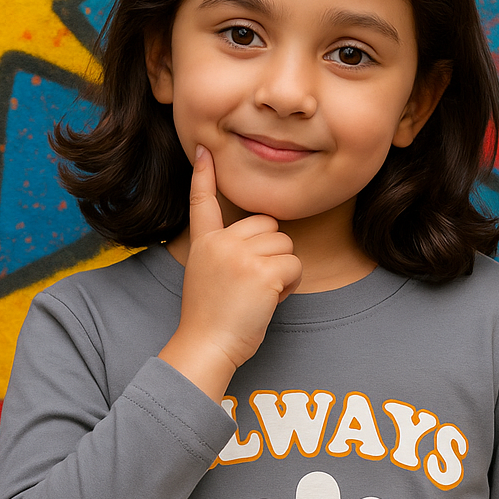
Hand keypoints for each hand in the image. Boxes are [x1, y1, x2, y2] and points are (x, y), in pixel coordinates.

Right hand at [158, 146, 302, 402]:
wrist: (206, 346)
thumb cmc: (212, 322)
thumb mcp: (210, 277)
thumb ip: (229, 254)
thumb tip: (267, 240)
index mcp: (205, 243)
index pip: (203, 202)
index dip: (204, 176)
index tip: (205, 152)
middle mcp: (221, 242)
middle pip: (268, 226)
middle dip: (271, 253)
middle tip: (253, 285)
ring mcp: (241, 254)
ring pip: (285, 246)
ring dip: (282, 271)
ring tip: (259, 295)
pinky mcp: (262, 271)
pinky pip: (295, 266)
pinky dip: (290, 286)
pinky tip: (269, 301)